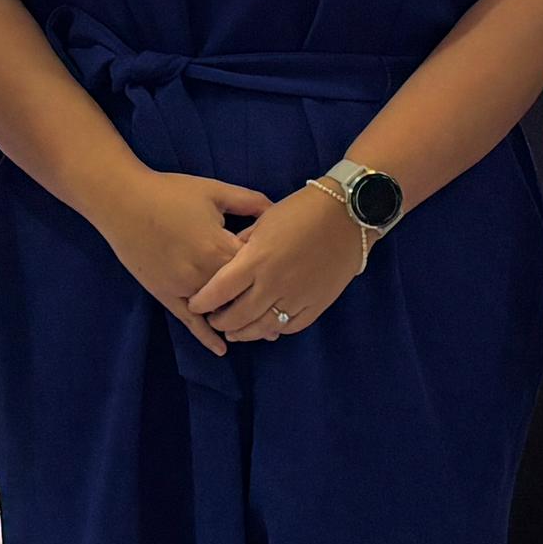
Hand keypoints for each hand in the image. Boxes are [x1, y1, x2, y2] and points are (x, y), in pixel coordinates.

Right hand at [97, 170, 275, 351]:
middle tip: (284, 310)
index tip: (284, 274)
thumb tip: (276, 210)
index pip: (256, 267)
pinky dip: (206, 336)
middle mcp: (204, 273)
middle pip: (240, 294)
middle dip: (260, 300)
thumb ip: (249, 201)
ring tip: (265, 331)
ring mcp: (184, 287)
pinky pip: (190, 321)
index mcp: (219, 246)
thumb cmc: (170, 192)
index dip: (270, 269)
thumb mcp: (215, 191)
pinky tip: (222, 349)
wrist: (122, 200)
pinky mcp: (166, 295)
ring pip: (218, 311)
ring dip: (239, 319)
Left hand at [185, 185, 366, 346]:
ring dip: (244, 332)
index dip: (202, 303)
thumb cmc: (301, 211)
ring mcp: (296, 298)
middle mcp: (273, 284)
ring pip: (262, 328)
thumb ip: (242, 245)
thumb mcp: (263, 222)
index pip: (219, 291)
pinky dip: (274, 329)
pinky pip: (290, 326)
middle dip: (220, 322)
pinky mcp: (316, 305)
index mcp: (256, 260)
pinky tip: (266, 327)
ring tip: (234, 332)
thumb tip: (226, 263)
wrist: (347, 215)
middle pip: (237, 316)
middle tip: (213, 320)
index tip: (195, 304)